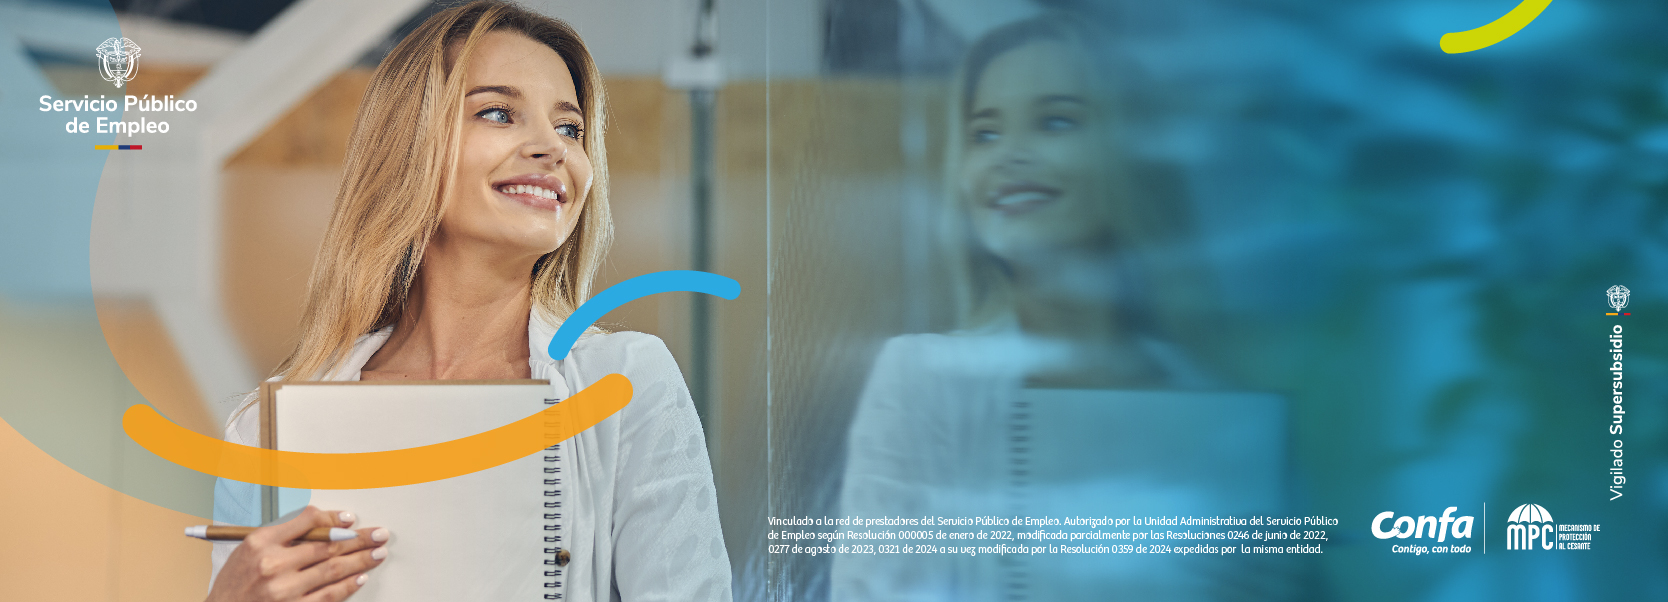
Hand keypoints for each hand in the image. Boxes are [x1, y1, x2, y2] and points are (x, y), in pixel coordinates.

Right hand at [205, 506, 389, 601]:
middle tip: (379, 534)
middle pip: (327, 546)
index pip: (307, 521)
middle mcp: (273, 564)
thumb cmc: (236, 581)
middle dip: (359, 539)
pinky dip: (347, 586)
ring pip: (333, 570)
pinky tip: (361, 577)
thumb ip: (284, 534)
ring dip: (360, 560)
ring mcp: (283, 590)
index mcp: (261, 542)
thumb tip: (326, 525)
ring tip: (378, 553)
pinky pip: (328, 596)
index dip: (334, 518)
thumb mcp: (249, 548)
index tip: (351, 519)